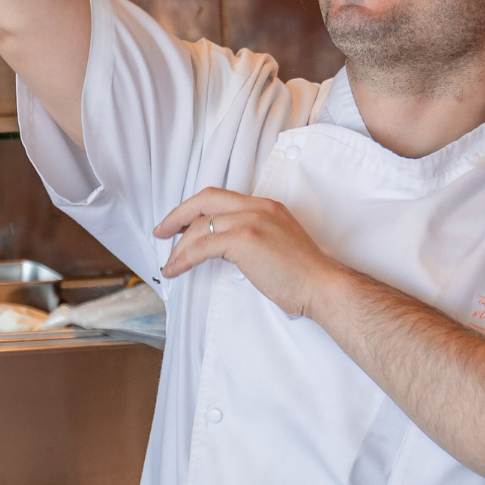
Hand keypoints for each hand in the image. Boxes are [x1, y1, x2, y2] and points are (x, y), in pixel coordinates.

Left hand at [155, 188, 347, 317]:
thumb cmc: (303, 276)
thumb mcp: (276, 244)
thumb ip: (251, 237)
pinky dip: (183, 258)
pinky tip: (176, 269)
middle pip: (205, 199)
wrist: (323, 286)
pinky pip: (202, 245)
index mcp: (266, 206)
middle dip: (177, 215)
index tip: (179, 223)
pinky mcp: (244, 239)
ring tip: (170, 263)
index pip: (220, 197)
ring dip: (179, 246)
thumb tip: (222, 248)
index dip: (195, 208)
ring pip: (200, 225)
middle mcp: (257, 206)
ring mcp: (251, 220)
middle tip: (161, 232)